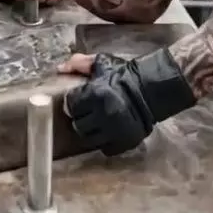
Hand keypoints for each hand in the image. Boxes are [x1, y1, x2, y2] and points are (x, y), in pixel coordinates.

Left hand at [59, 48, 196, 155]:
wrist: (152, 89)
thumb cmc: (124, 75)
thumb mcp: (102, 64)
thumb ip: (80, 64)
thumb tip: (60, 68)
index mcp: (95, 93)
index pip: (71, 105)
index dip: (73, 103)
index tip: (77, 101)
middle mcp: (103, 114)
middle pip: (78, 125)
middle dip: (80, 118)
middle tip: (87, 113)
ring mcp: (114, 131)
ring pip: (89, 139)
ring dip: (90, 131)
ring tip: (96, 123)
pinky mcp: (124, 142)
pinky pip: (105, 148)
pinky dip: (105, 141)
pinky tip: (108, 131)